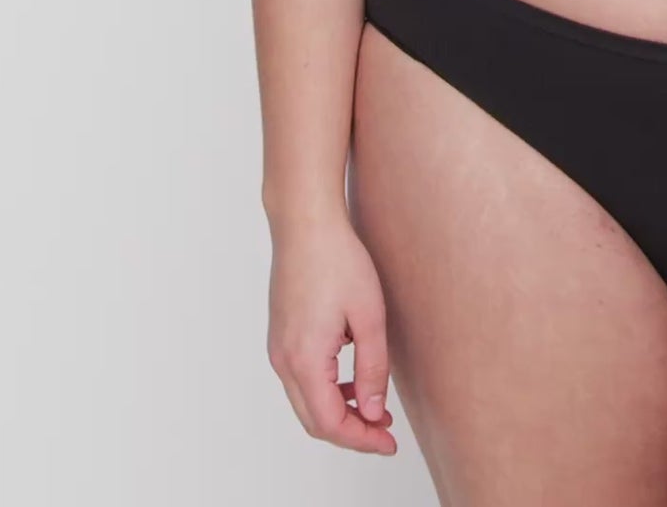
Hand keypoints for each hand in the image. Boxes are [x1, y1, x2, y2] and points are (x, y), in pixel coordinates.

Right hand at [266, 211, 398, 455]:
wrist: (305, 223)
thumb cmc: (338, 260)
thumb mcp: (369, 316)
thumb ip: (372, 369)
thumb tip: (373, 413)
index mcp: (304, 360)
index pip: (330, 423)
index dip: (361, 439)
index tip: (388, 443)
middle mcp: (283, 361)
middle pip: (314, 420)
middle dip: (351, 431)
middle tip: (385, 433)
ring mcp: (278, 349)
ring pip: (306, 401)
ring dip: (339, 411)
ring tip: (375, 407)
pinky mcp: (281, 336)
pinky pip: (301, 379)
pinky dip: (326, 390)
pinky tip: (352, 378)